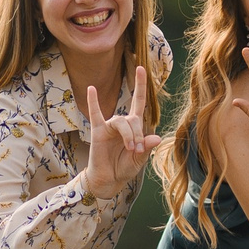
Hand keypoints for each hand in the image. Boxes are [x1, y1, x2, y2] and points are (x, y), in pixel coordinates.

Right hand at [84, 67, 161, 197]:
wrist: (109, 180)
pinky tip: (91, 90)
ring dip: (128, 135)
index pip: (138, 102)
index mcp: (135, 127)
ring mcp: (109, 126)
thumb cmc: (125, 167)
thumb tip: (156, 137)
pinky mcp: (98, 131)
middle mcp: (122, 123)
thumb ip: (146, 147)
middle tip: (137, 150)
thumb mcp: (140, 159)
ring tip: (130, 149)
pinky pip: (95, 114)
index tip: (141, 68)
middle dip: (138, 134)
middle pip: (133, 118)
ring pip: (121, 122)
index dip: (140, 85)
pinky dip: (94, 102)